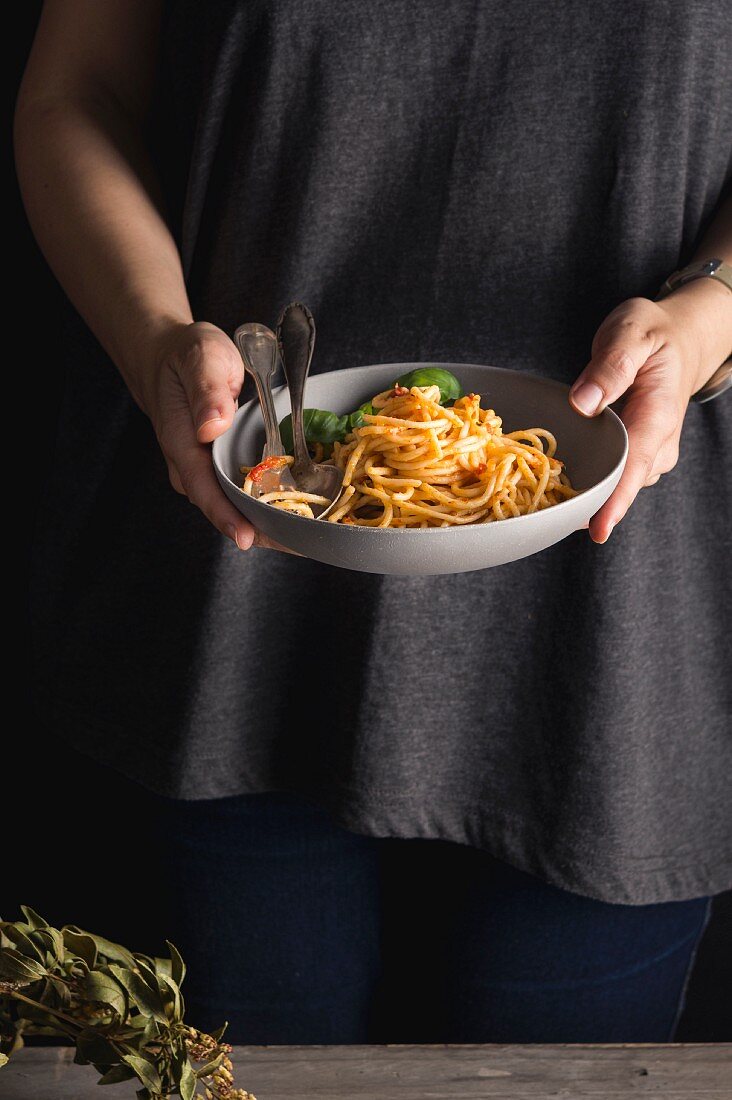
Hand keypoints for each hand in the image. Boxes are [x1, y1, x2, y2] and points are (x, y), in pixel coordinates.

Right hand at [137, 320, 287, 551]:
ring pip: (242, 507)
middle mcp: (195, 469)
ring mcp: (210, 473)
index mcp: (184, 446)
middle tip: (305, 543)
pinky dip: (276, 505)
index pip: (205, 490)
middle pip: (228, 510)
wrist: (170, 357)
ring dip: (274, 523)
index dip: (228, 516)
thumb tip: (212, 425)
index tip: (248, 537)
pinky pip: (249, 495)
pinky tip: (306, 514)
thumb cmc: (187, 356)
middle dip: (264, 530)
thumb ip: (207, 391)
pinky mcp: (224, 470)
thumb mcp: (200, 358)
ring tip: (314, 536)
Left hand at [569, 281, 731, 542]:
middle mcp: (657, 443)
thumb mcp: (630, 334)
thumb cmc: (651, 333)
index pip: (635, 466)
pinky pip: (611, 475)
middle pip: (622, 484)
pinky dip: (587, 480)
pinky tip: (557, 483)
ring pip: (615, 484)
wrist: (676, 338)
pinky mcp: (635, 454)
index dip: (616, 500)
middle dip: (588, 502)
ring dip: (585, 493)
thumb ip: (611, 366)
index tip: (597, 529)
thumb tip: (584, 402)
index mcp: (658, 416)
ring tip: (544, 499)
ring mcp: (648, 453)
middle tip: (543, 512)